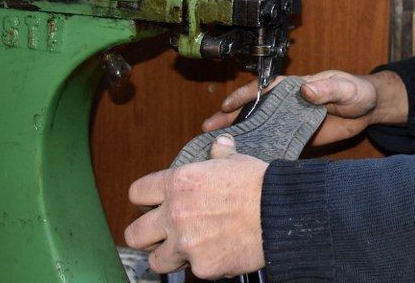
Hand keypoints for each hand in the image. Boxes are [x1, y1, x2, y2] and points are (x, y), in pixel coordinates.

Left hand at [124, 136, 267, 277]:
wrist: (280, 212)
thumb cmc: (259, 184)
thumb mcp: (236, 161)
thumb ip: (219, 156)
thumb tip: (220, 145)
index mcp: (179, 182)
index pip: (137, 193)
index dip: (145, 200)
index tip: (152, 205)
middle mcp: (175, 213)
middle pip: (134, 234)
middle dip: (145, 235)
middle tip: (160, 234)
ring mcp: (186, 243)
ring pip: (156, 260)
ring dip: (169, 256)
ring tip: (186, 250)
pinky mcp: (202, 267)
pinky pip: (192, 272)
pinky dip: (202, 265)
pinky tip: (216, 253)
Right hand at [202, 69, 406, 145]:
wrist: (370, 109)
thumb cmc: (356, 90)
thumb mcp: (344, 87)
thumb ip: (327, 88)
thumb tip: (306, 89)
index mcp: (295, 87)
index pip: (265, 89)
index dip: (245, 97)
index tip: (226, 105)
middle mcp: (288, 103)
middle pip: (254, 110)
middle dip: (230, 118)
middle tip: (207, 129)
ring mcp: (291, 121)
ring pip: (261, 127)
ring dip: (240, 135)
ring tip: (216, 147)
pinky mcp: (299, 138)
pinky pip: (276, 144)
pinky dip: (260, 150)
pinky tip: (245, 162)